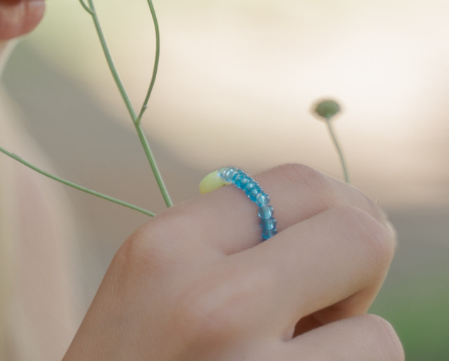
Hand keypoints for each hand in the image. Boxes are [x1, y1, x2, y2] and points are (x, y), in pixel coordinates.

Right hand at [64, 163, 401, 360]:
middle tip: (324, 313)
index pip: (299, 183)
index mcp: (165, 248)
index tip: (316, 258)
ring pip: (379, 337)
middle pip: (360, 235)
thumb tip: (342, 215)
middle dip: (358, 273)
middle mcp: (210, 300)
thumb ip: (224, 242)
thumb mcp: (149, 287)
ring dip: (349, 356)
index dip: (330, 218)